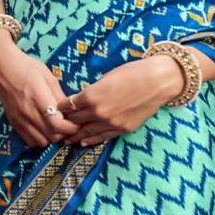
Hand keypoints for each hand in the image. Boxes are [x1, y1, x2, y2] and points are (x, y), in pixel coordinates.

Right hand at [0, 32, 78, 147]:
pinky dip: (40, 139)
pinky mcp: (14, 123)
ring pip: (42, 142)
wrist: (3, 68)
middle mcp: (28, 112)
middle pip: (52, 135)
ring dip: (52, 137)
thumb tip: (71, 111)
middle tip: (68, 124)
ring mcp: (20, 119)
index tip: (76, 122)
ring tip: (55, 127)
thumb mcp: (49, 78)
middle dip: (64, 132)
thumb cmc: (28, 68)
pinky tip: (43, 128)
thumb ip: (60, 96)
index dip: (70, 127)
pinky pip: (30, 141)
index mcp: (39, 98)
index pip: (57, 124)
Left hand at [62, 56, 185, 146]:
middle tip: (56, 126)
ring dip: (75, 135)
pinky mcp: (123, 129)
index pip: (69, 105)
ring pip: (87, 132)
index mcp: (92, 95)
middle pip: (76, 120)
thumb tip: (82, 99)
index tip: (57, 109)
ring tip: (65, 140)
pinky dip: (92, 140)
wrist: (158, 81)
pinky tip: (83, 142)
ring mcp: (111, 123)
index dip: (61, 108)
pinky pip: (103, 137)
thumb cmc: (132, 73)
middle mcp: (98, 112)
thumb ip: (92, 91)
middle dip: (66, 122)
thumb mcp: (106, 78)